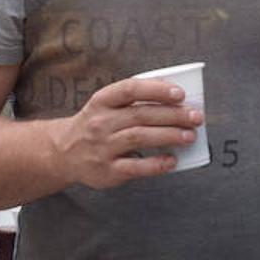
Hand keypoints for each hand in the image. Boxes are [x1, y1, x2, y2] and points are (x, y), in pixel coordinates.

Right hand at [48, 78, 203, 190]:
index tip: (179, 93)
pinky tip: (173, 161)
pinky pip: (135, 167)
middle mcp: (100, 122)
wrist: (62, 153)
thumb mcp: (106, 106)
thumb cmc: (95, 124)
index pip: (130, 88)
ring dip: (169, 135)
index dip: (156, 89)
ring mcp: (103, 147)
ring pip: (140, 137)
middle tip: (196, 117)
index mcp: (102, 101)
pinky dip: (156, 164)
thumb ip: (134, 101)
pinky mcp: (107, 171)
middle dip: (173, 115)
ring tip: (190, 135)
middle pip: (141, 114)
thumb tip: (176, 100)